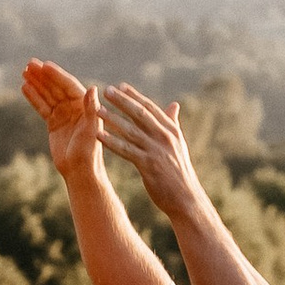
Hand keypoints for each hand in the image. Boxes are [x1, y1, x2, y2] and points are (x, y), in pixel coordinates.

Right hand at [21, 57, 105, 181]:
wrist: (79, 170)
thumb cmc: (89, 151)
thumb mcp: (91, 129)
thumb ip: (91, 109)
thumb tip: (92, 88)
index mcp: (85, 105)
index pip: (68, 85)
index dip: (56, 75)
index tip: (44, 65)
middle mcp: (74, 107)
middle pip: (56, 87)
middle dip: (43, 75)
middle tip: (30, 63)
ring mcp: (63, 114)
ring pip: (47, 95)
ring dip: (36, 83)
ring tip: (24, 71)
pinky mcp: (53, 123)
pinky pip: (42, 107)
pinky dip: (34, 97)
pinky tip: (24, 87)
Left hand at [97, 82, 202, 220]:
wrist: (186, 199)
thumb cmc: (179, 172)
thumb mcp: (179, 145)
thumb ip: (173, 124)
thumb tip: (174, 105)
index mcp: (172, 130)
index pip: (150, 108)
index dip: (135, 96)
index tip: (120, 86)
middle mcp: (165, 137)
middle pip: (140, 114)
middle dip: (122, 101)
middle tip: (106, 90)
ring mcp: (157, 151)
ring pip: (131, 131)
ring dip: (113, 119)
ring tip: (97, 110)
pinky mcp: (149, 165)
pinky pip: (127, 151)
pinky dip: (112, 142)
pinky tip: (99, 135)